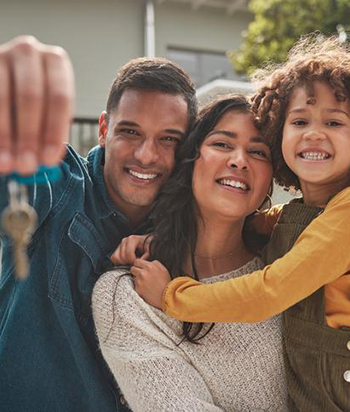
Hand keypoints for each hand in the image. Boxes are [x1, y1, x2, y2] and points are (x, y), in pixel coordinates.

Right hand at [0, 36, 73, 174]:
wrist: (6, 83)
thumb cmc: (34, 104)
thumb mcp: (48, 113)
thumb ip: (50, 133)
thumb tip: (46, 163)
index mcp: (56, 61)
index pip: (59, 98)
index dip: (54, 131)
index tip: (50, 160)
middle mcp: (29, 52)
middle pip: (31, 98)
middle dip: (29, 137)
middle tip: (27, 167)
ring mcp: (1, 55)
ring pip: (3, 99)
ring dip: (6, 137)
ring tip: (8, 165)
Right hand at [110, 235, 152, 264]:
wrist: (145, 241)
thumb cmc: (147, 245)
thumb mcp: (149, 250)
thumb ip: (146, 256)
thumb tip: (140, 261)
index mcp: (132, 239)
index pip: (129, 253)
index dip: (133, 260)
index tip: (137, 262)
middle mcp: (125, 240)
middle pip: (122, 256)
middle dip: (129, 262)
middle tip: (135, 263)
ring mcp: (120, 244)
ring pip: (116, 257)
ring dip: (123, 263)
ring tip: (130, 262)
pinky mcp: (117, 248)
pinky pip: (113, 258)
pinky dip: (118, 262)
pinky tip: (126, 262)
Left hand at [131, 258, 170, 308]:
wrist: (166, 296)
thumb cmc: (166, 283)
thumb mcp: (163, 269)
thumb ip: (154, 262)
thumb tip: (148, 261)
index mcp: (149, 266)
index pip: (137, 261)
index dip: (139, 264)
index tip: (141, 266)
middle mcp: (142, 273)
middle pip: (133, 268)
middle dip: (136, 270)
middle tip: (142, 274)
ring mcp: (139, 282)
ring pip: (134, 277)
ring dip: (138, 278)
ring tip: (146, 282)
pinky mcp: (138, 289)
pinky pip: (135, 285)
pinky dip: (139, 286)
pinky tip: (146, 288)